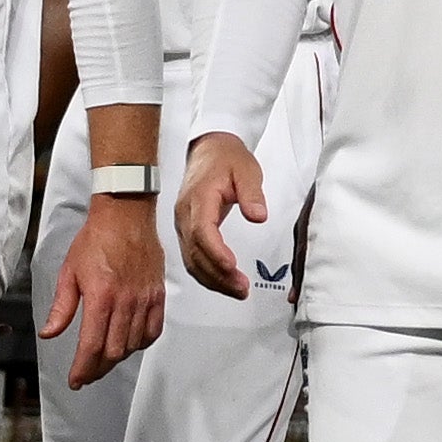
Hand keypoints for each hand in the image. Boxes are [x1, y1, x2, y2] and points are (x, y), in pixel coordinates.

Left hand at [46, 189, 163, 386]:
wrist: (125, 214)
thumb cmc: (96, 239)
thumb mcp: (69, 272)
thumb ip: (61, 308)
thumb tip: (49, 333)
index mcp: (101, 296)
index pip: (92, 346)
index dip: (82, 369)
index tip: (75, 380)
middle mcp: (125, 301)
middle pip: (113, 352)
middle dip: (97, 369)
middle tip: (86, 373)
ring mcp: (144, 299)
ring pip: (133, 344)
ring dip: (116, 358)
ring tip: (103, 360)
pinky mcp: (158, 294)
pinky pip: (153, 330)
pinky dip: (141, 343)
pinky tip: (129, 344)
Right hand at [173, 130, 273, 299]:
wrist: (209, 150)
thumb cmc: (227, 159)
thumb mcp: (247, 169)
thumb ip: (252, 193)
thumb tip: (258, 216)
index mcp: (199, 198)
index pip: (202, 231)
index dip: (216, 252)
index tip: (232, 267)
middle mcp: (185, 215)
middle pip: (196, 252)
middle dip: (218, 275)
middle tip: (242, 288)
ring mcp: (183, 224)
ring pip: (192, 260)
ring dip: (213, 280)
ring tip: (238, 291)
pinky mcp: (186, 231)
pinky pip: (192, 258)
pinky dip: (206, 274)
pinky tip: (224, 283)